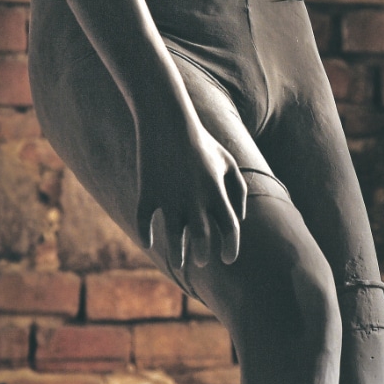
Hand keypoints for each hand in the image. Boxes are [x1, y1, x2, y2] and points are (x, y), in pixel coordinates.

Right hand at [135, 109, 247, 270]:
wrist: (169, 121)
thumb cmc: (202, 142)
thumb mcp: (228, 161)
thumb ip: (239, 191)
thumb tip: (239, 219)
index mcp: (216, 192)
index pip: (229, 229)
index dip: (231, 248)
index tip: (227, 259)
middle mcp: (195, 199)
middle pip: (202, 239)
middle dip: (202, 256)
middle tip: (200, 261)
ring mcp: (170, 197)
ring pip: (174, 238)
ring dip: (177, 255)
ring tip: (179, 263)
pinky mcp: (148, 192)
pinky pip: (144, 222)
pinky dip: (146, 236)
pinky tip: (149, 242)